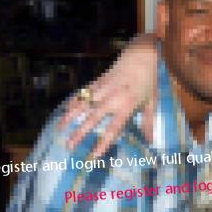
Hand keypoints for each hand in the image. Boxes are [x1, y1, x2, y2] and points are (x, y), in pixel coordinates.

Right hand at [57, 34, 158, 157]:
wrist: (141, 55)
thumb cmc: (149, 80)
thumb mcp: (152, 102)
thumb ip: (148, 122)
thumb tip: (149, 142)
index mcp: (127, 106)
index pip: (113, 129)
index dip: (103, 143)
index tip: (93, 156)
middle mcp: (112, 98)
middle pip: (92, 119)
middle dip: (80, 133)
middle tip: (69, 146)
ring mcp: (103, 89)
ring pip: (82, 105)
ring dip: (70, 117)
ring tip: (59, 129)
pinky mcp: (97, 81)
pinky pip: (83, 94)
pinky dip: (73, 102)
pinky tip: (64, 112)